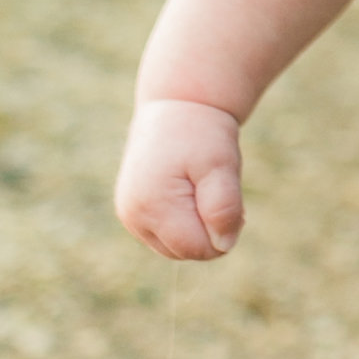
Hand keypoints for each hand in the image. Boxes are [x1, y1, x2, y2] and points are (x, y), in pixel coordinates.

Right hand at [115, 98, 245, 259]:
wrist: (176, 106)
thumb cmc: (202, 135)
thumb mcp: (221, 165)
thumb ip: (223, 208)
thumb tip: (223, 245)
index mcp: (152, 205)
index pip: (198, 249)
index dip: (223, 231)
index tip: (228, 195)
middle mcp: (133, 216)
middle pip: (186, 252)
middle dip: (210, 230)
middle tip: (218, 189)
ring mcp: (129, 216)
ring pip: (176, 248)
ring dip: (198, 226)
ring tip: (203, 189)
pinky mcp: (132, 213)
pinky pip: (166, 236)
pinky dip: (185, 222)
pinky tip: (191, 194)